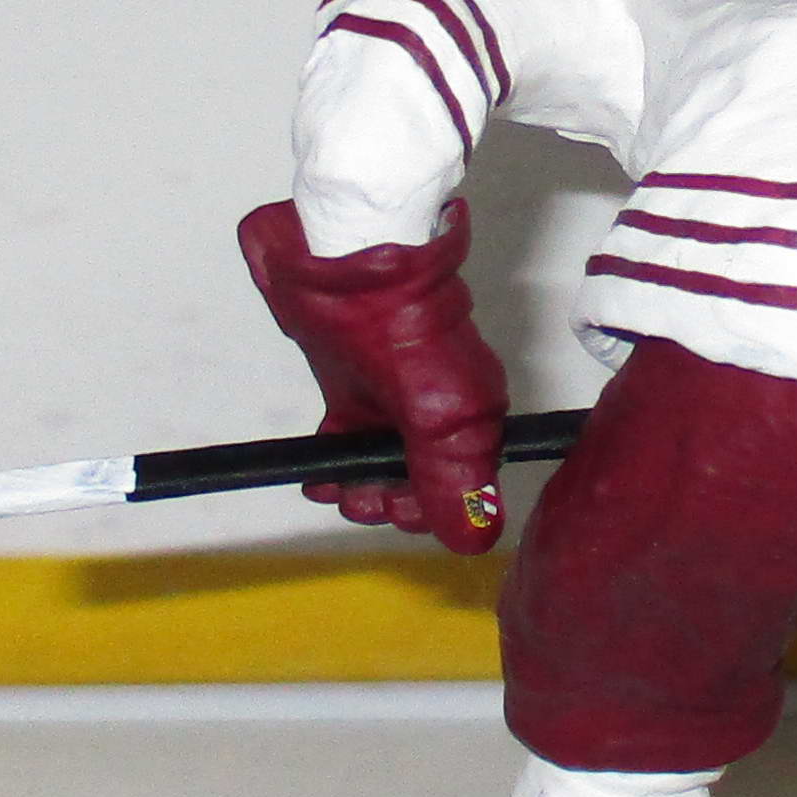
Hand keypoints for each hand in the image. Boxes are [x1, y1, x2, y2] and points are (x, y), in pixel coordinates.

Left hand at [240, 198, 507, 553]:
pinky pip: (352, 439)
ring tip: (332, 487)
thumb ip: (451, 478)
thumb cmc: (397, 323)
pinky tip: (319, 470)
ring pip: (384, 465)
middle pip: (422, 481)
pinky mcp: (356, 385)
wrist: (343, 260)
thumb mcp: (434, 414)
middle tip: (357, 497)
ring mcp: (396, 399)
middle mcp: (441, 412)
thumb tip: (477, 536)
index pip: (462, 489)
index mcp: (474, 417)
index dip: (427, 510)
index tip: (391, 510)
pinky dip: (338, 460)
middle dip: (388, 500)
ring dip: (359, 486)